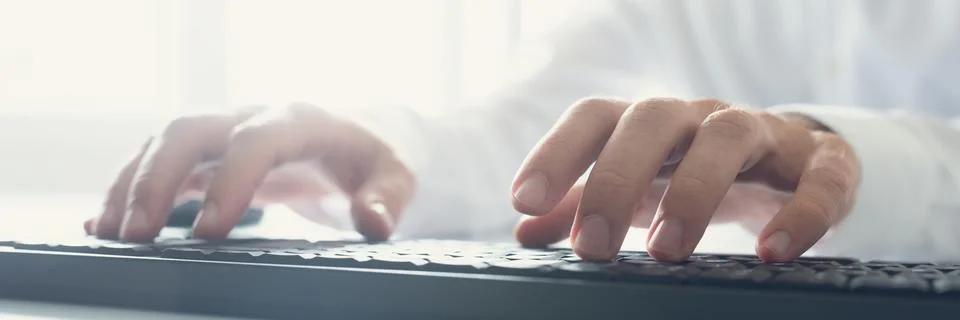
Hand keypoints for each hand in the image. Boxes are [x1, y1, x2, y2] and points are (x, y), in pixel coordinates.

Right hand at [85, 104, 414, 241]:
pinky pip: (161, 162)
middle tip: (138, 234)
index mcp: (300, 120)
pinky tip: (105, 221)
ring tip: (111, 233)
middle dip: (158, 177)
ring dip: (132, 183)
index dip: (230, 181)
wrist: (358, 136)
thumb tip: (374, 222)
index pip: (256, 140)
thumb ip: (386, 199)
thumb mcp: (395, 176)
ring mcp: (226, 132)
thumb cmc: (373, 155)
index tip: (209, 231)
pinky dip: (130, 188)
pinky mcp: (211, 154)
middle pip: (190, 130)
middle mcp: (253, 118)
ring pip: (164, 142)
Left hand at [510, 98, 859, 261]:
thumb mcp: (638, 187)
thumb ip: (582, 205)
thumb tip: (525, 230)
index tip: (523, 199)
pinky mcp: (820, 162)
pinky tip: (771, 252)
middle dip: (616, 179)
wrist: (793, 161)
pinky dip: (799, 213)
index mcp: (648, 124)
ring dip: (694, 193)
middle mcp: (698, 118)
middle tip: (591, 246)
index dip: (557, 151)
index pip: (596, 116)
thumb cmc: (694, 172)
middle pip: (653, 119)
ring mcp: (761, 134)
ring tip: (665, 250)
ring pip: (727, 137)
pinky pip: (817, 178)